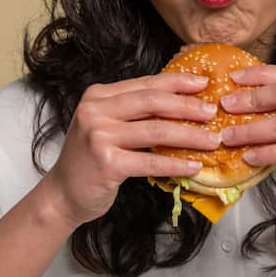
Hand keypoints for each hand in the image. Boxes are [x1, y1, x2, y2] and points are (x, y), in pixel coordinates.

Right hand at [44, 73, 220, 226]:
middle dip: (187, 106)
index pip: (145, 84)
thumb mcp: (106, 125)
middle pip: (152, 102)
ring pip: (156, 130)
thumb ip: (133, 111)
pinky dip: (175, 164)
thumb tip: (180, 102)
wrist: (62, 194)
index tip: (203, 84)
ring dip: (189, 135)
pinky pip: (150, 161)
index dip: (177, 82)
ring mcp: (99, 136)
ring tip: (212, 140)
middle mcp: (95, 111)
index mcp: (98, 96)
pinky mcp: (106, 163)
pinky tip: (193, 166)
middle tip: (212, 112)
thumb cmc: (90, 160)